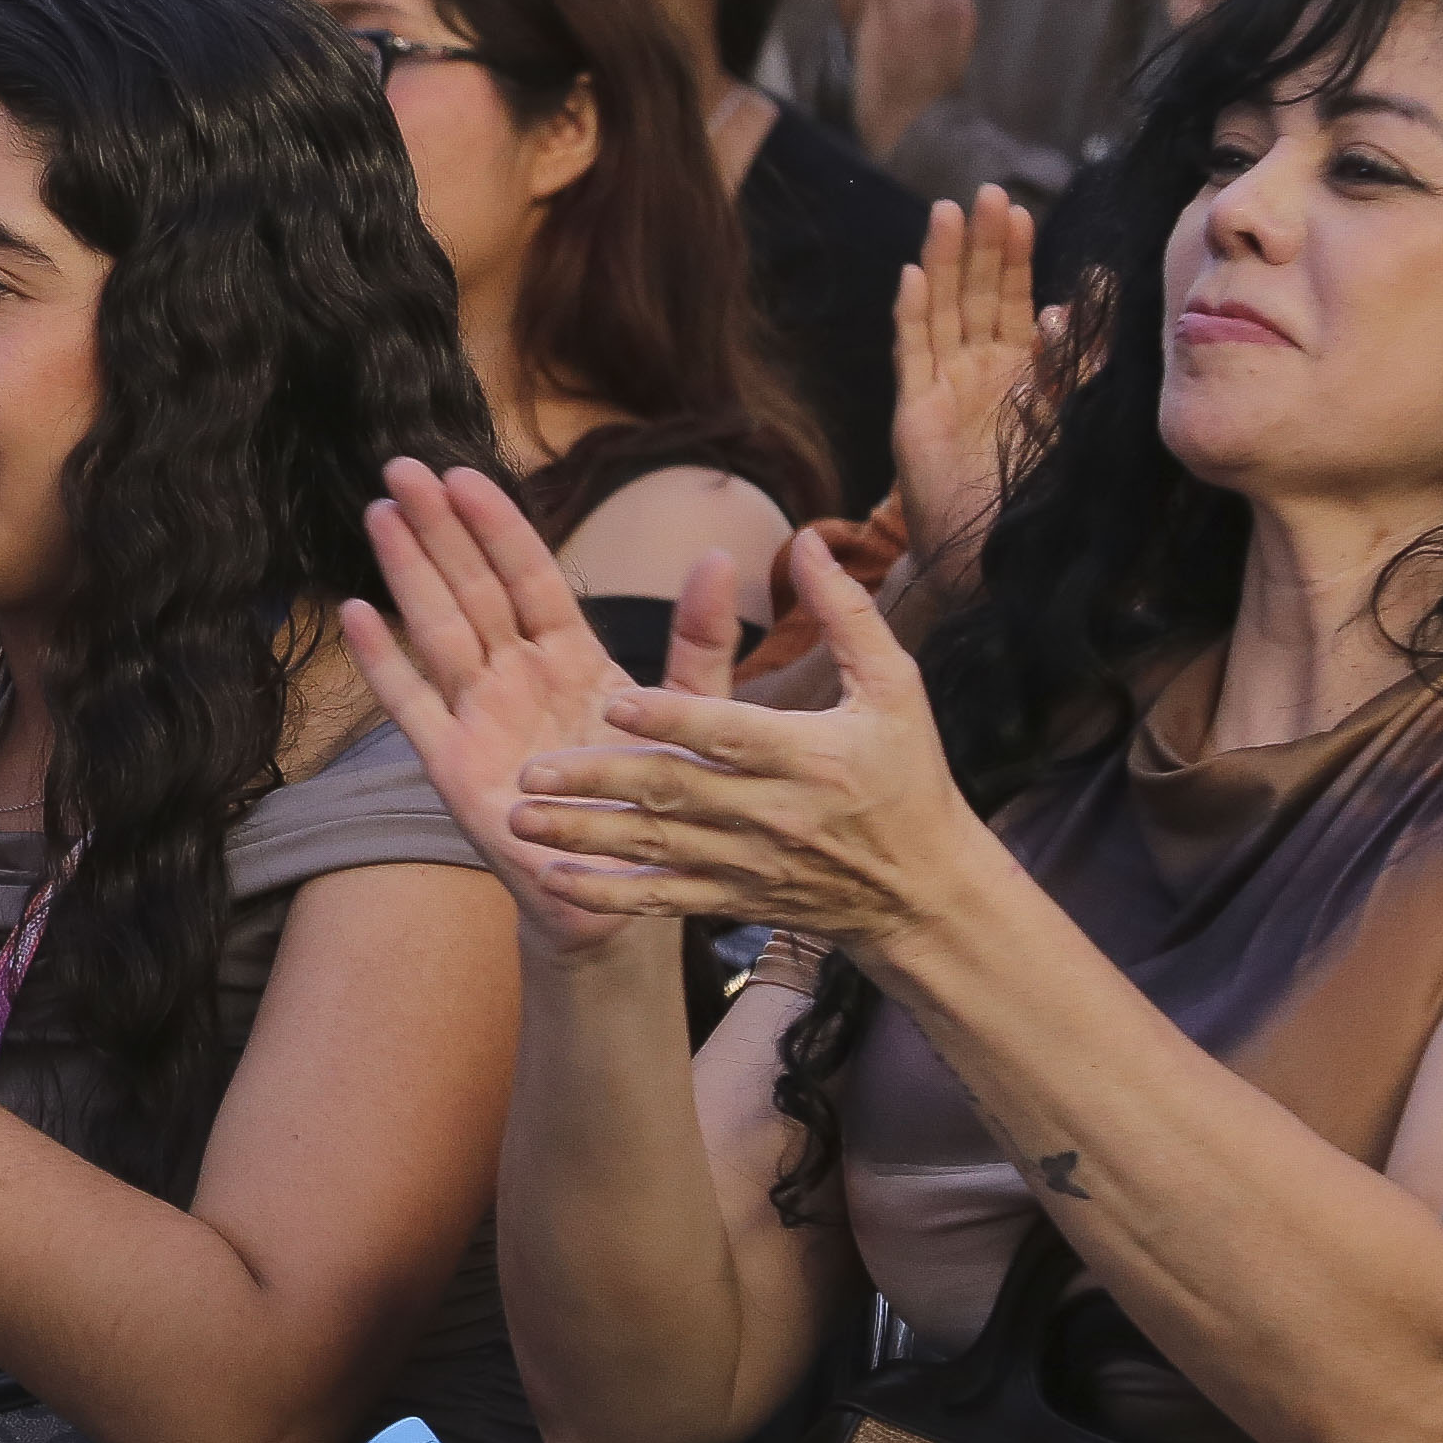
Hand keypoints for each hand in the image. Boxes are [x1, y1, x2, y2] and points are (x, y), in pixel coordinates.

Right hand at [336, 460, 736, 960]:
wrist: (624, 888)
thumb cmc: (653, 800)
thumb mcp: (694, 713)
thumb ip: (701, 640)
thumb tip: (718, 556)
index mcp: (569, 657)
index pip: (527, 575)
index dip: (496, 524)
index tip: (465, 473)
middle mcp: (515, 677)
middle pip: (471, 588)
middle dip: (438, 527)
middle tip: (403, 465)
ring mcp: (478, 717)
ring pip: (437, 629)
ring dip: (406, 572)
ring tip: (380, 512)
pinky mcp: (453, 766)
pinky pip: (411, 706)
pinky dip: (382, 662)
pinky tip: (355, 614)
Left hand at [510, 530, 1006, 965]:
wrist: (923, 892)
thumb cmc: (907, 776)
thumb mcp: (894, 688)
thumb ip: (848, 613)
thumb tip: (808, 541)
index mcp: (808, 756)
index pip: (728, 735)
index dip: (672, 719)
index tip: (612, 699)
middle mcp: (772, 814)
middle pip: (673, 793)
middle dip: (600, 781)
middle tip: (530, 767)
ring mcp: (747, 864)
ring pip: (654, 849)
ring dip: (584, 836)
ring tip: (518, 819)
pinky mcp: (733, 899)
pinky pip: (662, 901)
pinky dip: (607, 895)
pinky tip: (552, 878)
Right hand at [892, 189, 1042, 590]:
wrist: (999, 560)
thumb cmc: (1045, 497)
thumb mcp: (1077, 420)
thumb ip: (1078, 366)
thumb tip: (1078, 304)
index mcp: (1020, 370)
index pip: (1016, 301)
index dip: (1016, 258)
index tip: (1024, 214)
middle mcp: (979, 371)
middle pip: (975, 293)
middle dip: (981, 243)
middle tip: (989, 193)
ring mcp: (944, 388)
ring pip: (942, 311)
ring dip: (944, 262)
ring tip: (948, 212)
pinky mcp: (916, 413)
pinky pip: (912, 354)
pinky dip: (912, 315)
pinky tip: (913, 276)